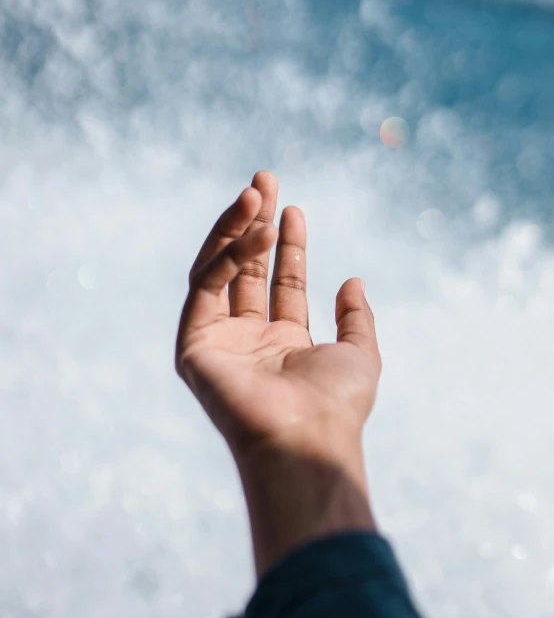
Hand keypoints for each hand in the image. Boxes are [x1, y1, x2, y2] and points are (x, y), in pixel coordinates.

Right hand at [175, 171, 381, 572]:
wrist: (306, 438)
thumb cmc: (337, 404)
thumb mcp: (361, 354)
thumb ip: (356, 319)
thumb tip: (352, 280)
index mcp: (285, 343)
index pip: (281, 283)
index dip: (287, 245)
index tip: (295, 209)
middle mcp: (249, 340)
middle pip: (246, 270)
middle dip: (255, 224)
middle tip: (265, 179)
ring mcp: (220, 342)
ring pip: (219, 272)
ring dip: (235, 230)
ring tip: (256, 190)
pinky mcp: (193, 346)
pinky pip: (204, 288)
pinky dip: (225, 256)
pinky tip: (254, 231)